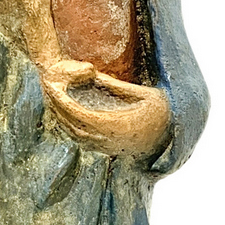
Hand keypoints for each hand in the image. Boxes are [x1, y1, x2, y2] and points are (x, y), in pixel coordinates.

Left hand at [43, 71, 171, 158]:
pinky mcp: (110, 151)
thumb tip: (91, 74)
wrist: (177, 137)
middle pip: (72, 126)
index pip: (79, 114)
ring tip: (53, 100)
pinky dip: (70, 128)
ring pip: (75, 136)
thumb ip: (115, 86)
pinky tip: (66, 115)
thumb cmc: (164, 112)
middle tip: (48, 91)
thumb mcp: (142, 94)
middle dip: (57, 109)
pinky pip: (83, 141)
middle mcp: (109, 140)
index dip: (63, 102)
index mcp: (116, 125)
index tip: (53, 88)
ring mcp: (109, 148)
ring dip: (61, 119)